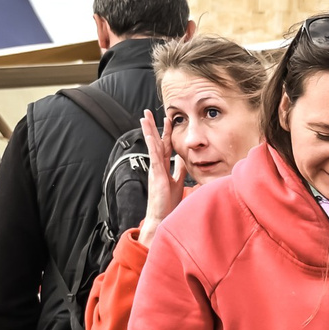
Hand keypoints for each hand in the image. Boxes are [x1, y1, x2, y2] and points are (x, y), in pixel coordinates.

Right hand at [141, 109, 182, 229]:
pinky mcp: (156, 176)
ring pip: (152, 147)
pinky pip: (153, 158)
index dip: (166, 133)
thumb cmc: (168, 203)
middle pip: (155, 142)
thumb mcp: (177, 182)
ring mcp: (155, 170)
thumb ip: (179, 170)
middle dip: (152, 127)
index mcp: (162, 167)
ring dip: (149, 132)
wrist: (161, 217)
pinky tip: (150, 136)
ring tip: (144, 118)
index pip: (165, 146)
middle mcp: (157, 166)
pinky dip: (152, 147)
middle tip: (147, 112)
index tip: (167, 120)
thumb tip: (184, 158)